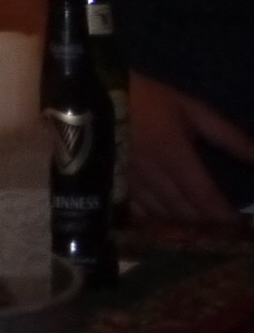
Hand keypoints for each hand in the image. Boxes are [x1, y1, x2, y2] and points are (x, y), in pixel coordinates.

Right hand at [127, 74, 253, 223]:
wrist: (93, 93)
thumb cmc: (147, 98)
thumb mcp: (192, 109)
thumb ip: (228, 136)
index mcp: (175, 156)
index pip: (205, 195)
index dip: (225, 215)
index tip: (242, 229)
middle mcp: (153, 176)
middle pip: (185, 211)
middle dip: (208, 227)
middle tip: (226, 238)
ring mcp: (130, 183)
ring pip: (162, 215)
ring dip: (184, 228)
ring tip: (202, 238)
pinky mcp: (113, 184)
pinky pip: (137, 212)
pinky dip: (156, 223)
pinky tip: (166, 230)